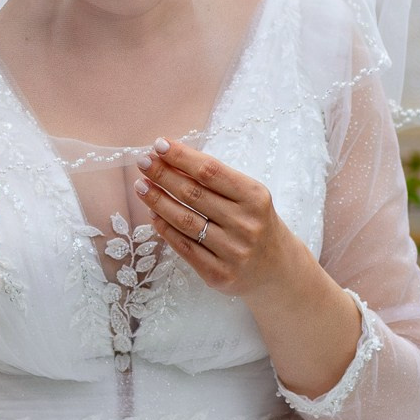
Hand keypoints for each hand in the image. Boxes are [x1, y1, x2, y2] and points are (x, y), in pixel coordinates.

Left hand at [135, 140, 304, 299]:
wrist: (278, 269)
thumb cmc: (256, 223)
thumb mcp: (248, 197)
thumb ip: (216, 181)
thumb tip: (170, 160)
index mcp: (255, 197)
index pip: (210, 171)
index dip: (181, 157)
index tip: (159, 145)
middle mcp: (246, 224)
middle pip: (193, 194)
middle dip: (163, 175)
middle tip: (142, 163)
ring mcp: (233, 251)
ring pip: (185, 221)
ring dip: (157, 201)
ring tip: (142, 187)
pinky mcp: (220, 274)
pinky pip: (184, 248)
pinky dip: (165, 229)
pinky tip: (152, 215)